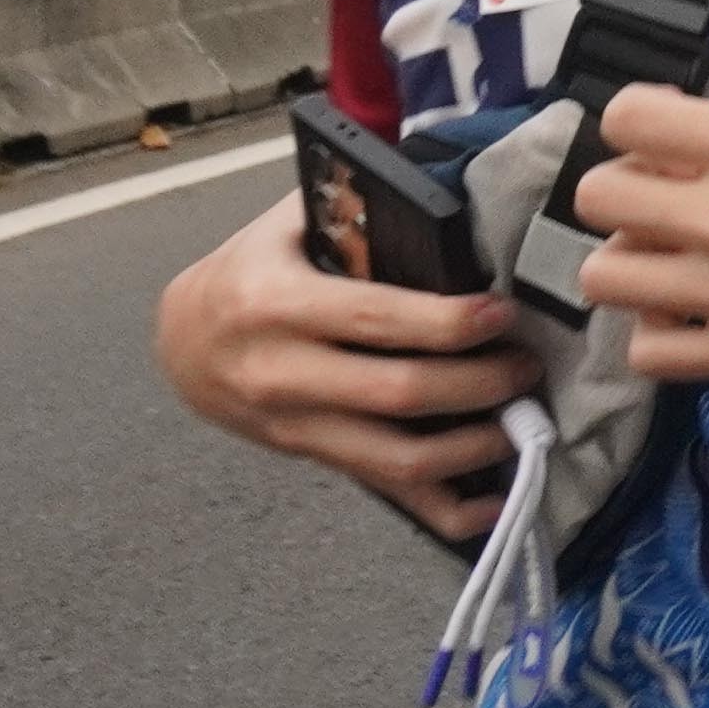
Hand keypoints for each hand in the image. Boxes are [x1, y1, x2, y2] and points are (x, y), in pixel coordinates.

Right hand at [154, 191, 536, 536]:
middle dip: (478, 385)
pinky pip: (385, 491)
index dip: (447, 322)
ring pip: (394, 459)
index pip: (375, 318)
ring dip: (471, 449)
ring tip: (521, 424)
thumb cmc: (251, 269)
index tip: (502, 314)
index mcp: (275, 303)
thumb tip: (441, 201)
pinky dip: (445, 507)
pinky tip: (493, 503)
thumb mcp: (286, 225)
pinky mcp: (310, 456)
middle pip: (397, 394)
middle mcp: (281, 372)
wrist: (182, 340)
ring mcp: (294, 425)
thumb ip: (353, 212)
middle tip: (526, 368)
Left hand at [571, 0, 708, 380]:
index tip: (672, 124)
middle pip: (599, 198)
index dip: (640, 113)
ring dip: (630, 255)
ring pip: (609, 277)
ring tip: (672, 244)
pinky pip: (652, 351)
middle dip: (626, 180)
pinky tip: (689, 300)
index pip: (625, 117)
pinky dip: (656, 327)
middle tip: (669, 183)